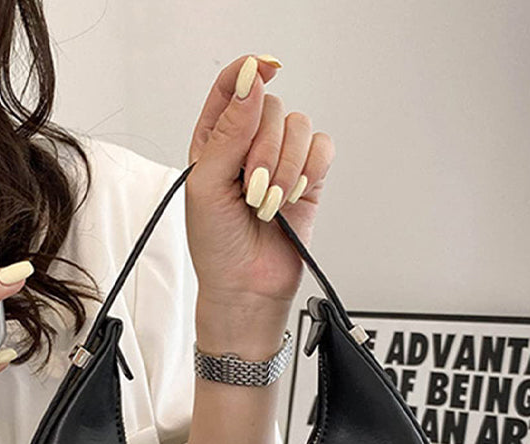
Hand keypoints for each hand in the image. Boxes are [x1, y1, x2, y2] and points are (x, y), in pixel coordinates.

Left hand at [186, 55, 334, 333]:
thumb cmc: (216, 244)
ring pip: (299, 127)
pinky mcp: (309, 178)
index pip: (232, 86)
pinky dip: (311, 170)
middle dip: (264, 150)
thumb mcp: (206, 185)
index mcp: (215, 141)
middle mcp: (250, 144)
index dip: (247, 72)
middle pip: (271, 108)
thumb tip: (250, 83)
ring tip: (269, 203)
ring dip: (286, 167)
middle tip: (251, 189)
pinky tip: (293, 195)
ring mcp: (282, 160)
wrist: (246, 286)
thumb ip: (228, 131)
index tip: (264, 70)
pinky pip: (323, 148)